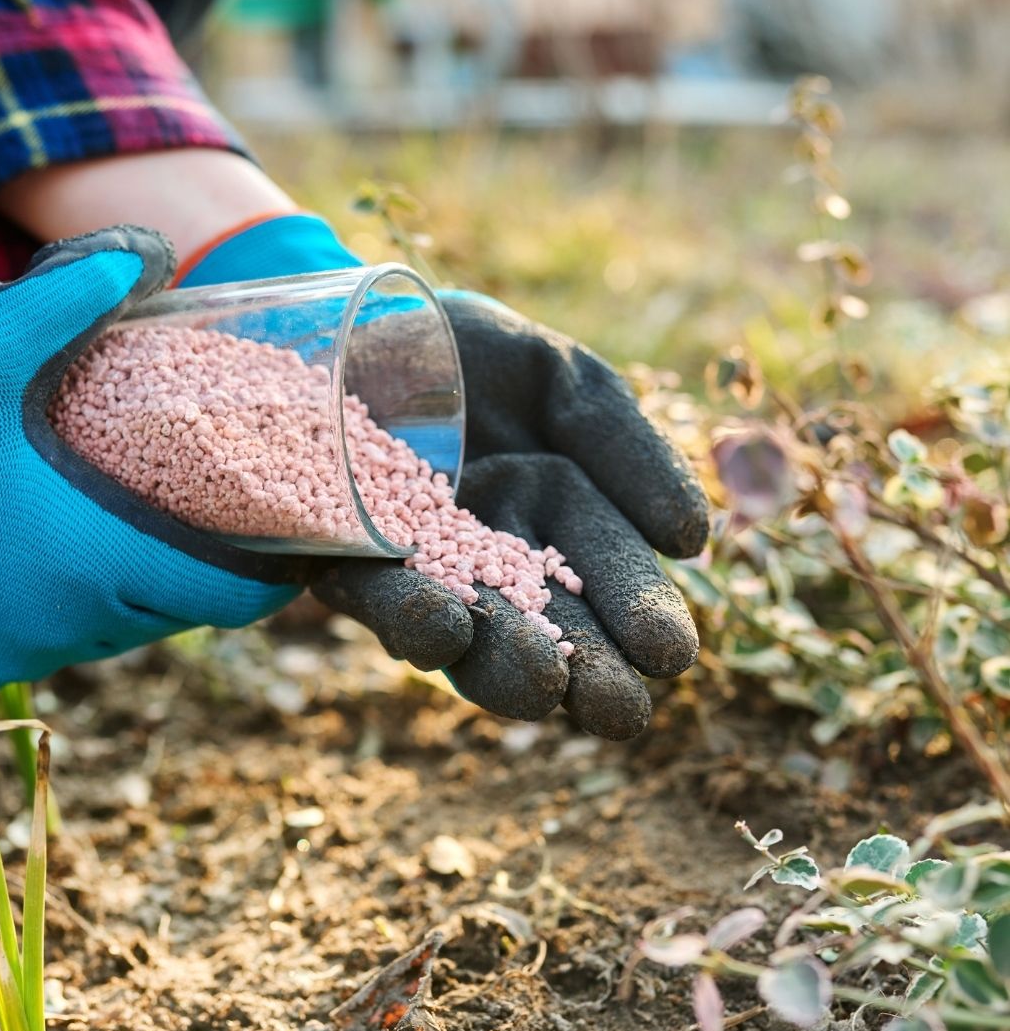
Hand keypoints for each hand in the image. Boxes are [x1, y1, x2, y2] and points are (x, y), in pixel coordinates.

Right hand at [0, 228, 302, 690]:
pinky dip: (73, 608)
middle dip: (202, 580)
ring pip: (109, 635)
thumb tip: (142, 252)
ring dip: (136, 594)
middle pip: (168, 617)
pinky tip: (60, 558)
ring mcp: (5, 651)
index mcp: (81, 558)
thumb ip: (69, 296)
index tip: (296, 555)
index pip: (215, 597)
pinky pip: (50, 643)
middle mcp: (56, 623)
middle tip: (219, 524)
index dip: (268, 582)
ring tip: (146, 533)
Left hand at [182, 215, 708, 737]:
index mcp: (554, 523)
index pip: (607, 581)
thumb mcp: (560, 383)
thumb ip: (623, 446)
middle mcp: (486, 562)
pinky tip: (446, 625)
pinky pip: (376, 595)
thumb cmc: (467, 353)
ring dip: (504, 663)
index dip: (638, 617)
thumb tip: (692, 539)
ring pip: (465, 633)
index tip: (670, 654)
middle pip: (543, 629)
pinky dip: (411, 614)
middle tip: (618, 709)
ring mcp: (414, 570)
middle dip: (583, 670)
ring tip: (544, 681)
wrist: (352, 321)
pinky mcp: (339, 561)